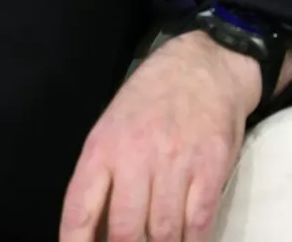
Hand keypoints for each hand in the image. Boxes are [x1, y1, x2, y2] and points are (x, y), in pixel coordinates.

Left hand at [58, 32, 260, 241]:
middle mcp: (136, 157)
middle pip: (126, 230)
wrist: (203, 66)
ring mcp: (175, 164)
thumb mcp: (112, 126)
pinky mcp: (211, 169)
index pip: (80, 207)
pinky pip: (199, 222)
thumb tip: (96, 227)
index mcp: (103, 147)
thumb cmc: (150, 99)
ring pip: (164, 232)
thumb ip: (103, 174)